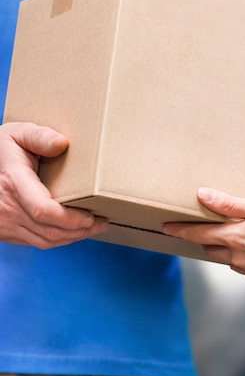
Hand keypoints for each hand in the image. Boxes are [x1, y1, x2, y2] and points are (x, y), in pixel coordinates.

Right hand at [0, 122, 107, 248]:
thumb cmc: (0, 149)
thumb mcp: (17, 133)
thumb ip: (40, 136)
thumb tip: (63, 143)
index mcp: (13, 182)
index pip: (43, 210)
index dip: (70, 218)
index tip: (92, 216)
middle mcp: (7, 207)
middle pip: (49, 230)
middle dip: (81, 230)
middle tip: (102, 223)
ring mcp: (4, 223)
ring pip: (45, 240)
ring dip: (73, 237)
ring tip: (94, 227)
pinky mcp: (5, 231)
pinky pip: (36, 242)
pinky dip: (58, 239)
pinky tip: (73, 231)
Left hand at [162, 188, 244, 288]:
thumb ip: (231, 204)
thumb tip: (203, 195)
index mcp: (235, 238)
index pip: (199, 234)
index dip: (181, 230)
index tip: (166, 228)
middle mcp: (239, 259)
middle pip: (213, 249)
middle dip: (210, 240)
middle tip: (215, 230)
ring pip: (233, 262)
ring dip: (233, 252)